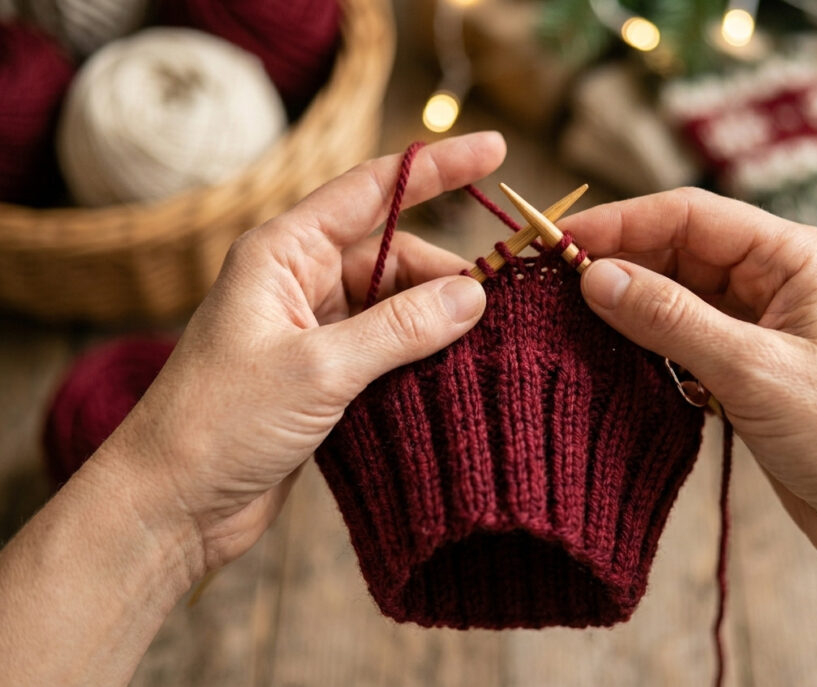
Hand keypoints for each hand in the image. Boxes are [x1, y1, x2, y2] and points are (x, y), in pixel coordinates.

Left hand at [94, 132, 504, 575]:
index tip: (494, 150)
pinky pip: (387, 348)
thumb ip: (400, 328)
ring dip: (437, 320)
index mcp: (283, 253)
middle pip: (393, 255)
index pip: (372, 191)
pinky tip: (458, 372)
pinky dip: (421, 356)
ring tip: (487, 344)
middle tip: (505, 301)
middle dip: (447, 273)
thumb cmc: (220, 424)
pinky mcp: (324, 375)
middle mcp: (299, 282)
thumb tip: (474, 295)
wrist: (172, 505)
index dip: (437, 169)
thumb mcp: (318, 369)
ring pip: (395, 305)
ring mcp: (313, 329)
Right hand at [561, 187, 816, 571]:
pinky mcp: (747, 369)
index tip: (556, 238)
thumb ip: (670, 319)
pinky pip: (683, 340)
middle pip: (678, 252)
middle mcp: (776, 280)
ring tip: (565, 316)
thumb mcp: (753, 369)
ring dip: (627, 306)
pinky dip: (646, 345)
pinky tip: (607, 353)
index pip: (691, 216)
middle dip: (617, 262)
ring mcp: (760, 325)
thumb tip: (593, 275)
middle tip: (546, 281)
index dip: (619, 222)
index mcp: (794, 256)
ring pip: (677, 297)